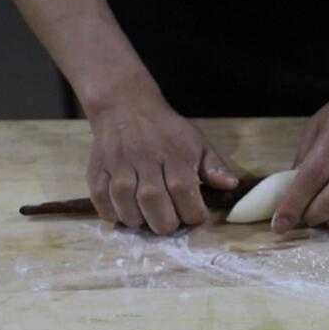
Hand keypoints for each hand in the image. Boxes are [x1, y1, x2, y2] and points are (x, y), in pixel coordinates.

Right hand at [86, 95, 236, 234]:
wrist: (125, 106)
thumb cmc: (167, 131)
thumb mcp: (197, 143)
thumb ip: (214, 167)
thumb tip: (231, 185)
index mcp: (174, 154)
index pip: (184, 191)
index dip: (192, 213)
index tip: (195, 216)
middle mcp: (145, 159)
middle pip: (153, 202)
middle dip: (165, 223)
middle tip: (169, 223)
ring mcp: (119, 165)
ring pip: (126, 204)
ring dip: (138, 220)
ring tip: (147, 219)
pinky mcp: (97, 169)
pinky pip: (101, 200)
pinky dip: (111, 213)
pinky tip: (124, 213)